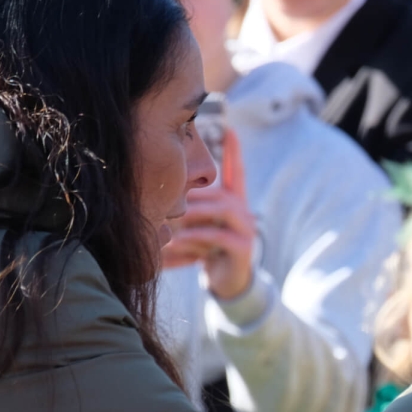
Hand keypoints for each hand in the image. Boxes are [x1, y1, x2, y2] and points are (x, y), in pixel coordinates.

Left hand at [161, 128, 256, 299]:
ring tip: (173, 219)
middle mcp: (243, 211)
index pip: (236, 172)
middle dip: (196, 194)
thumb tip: (165, 194)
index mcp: (234, 202)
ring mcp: (246, 229)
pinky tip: (177, 241)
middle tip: (170, 197)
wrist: (226, 282)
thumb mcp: (199, 225)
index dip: (234, 152)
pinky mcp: (243, 248)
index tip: (231, 130)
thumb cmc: (207, 250)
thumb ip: (189, 208)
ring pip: (221, 210)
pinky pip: (218, 236)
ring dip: (195, 213)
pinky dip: (196, 237)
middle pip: (220, 192)